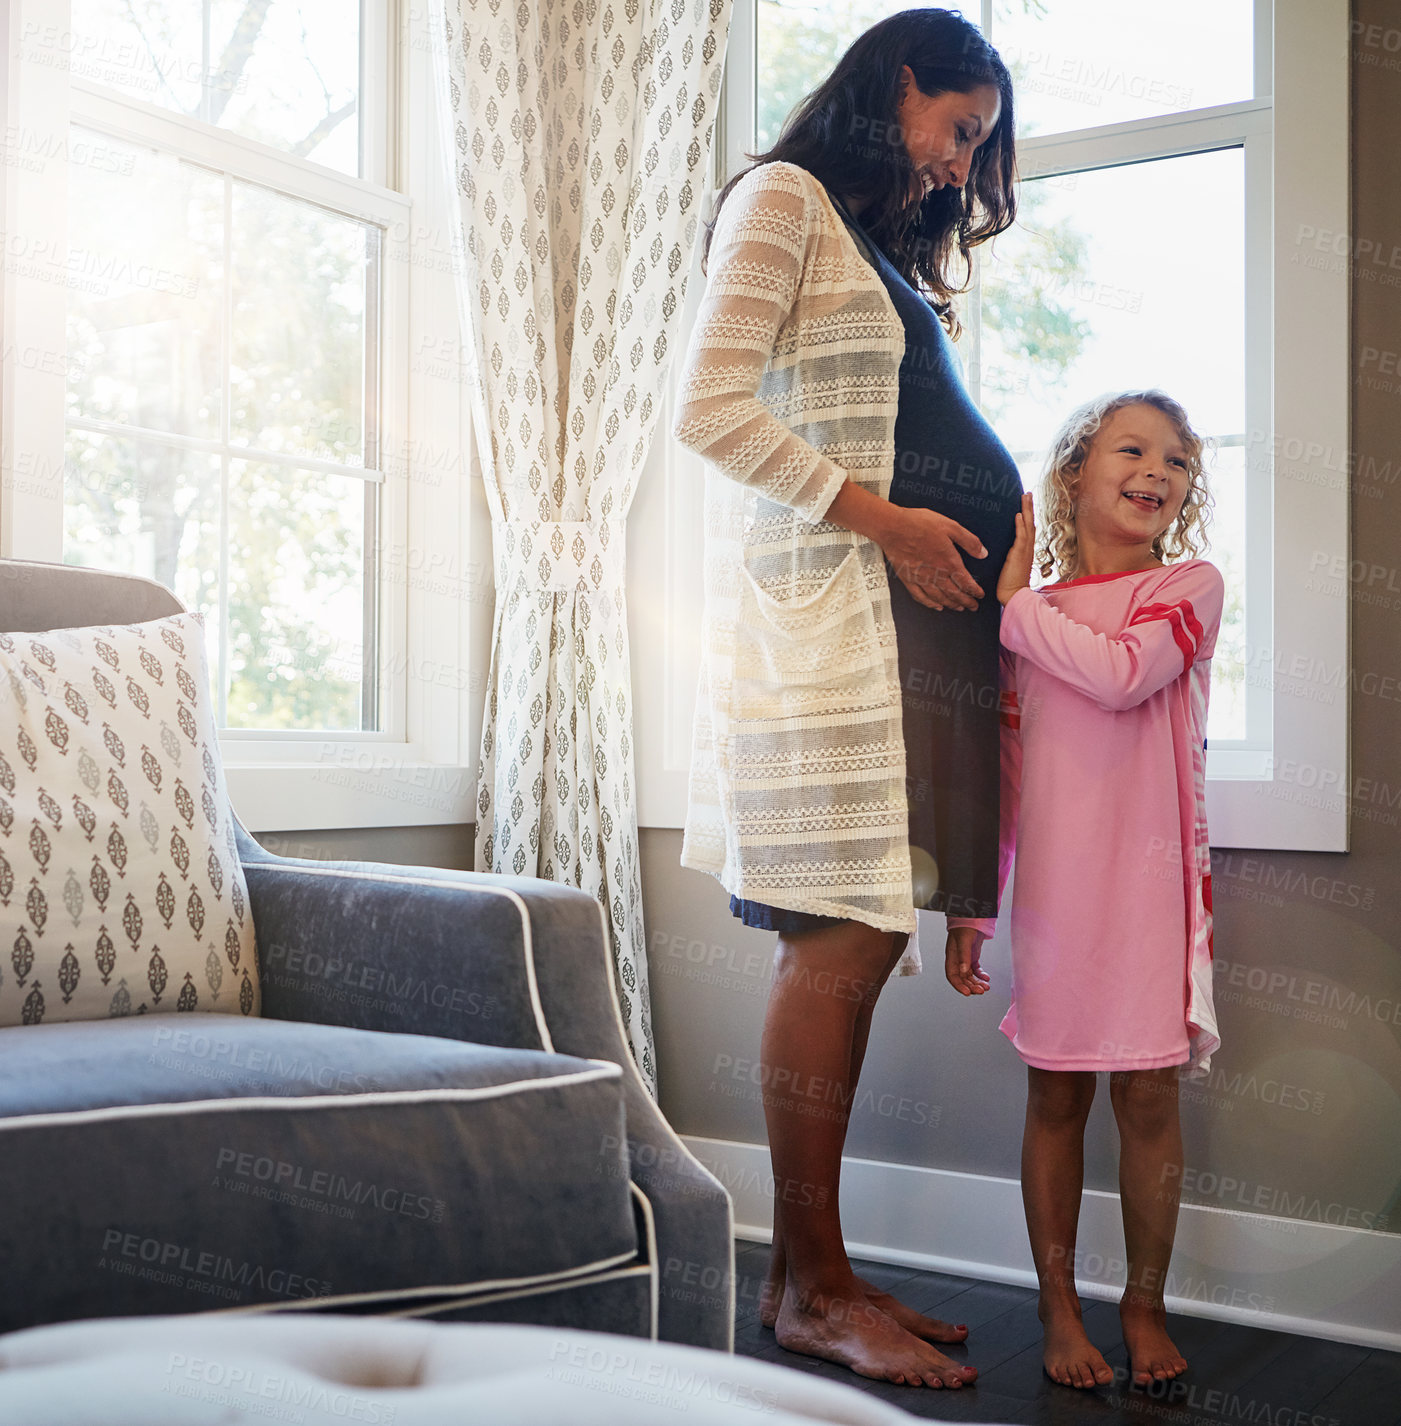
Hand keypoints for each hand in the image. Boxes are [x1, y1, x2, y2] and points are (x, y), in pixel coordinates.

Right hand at [881, 507, 986, 611]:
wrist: (893, 527)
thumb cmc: (919, 524)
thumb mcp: (950, 526)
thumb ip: (969, 541)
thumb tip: (982, 553)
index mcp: (948, 561)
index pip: (966, 582)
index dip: (975, 591)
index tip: (980, 595)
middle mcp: (936, 573)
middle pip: (954, 593)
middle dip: (966, 602)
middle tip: (973, 607)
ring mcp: (921, 578)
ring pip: (939, 597)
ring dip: (951, 604)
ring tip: (958, 608)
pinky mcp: (908, 579)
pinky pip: (920, 596)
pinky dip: (930, 604)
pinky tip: (936, 606)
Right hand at [944, 926, 990, 995]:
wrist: (971, 917)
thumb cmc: (964, 926)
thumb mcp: (964, 941)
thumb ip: (964, 956)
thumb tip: (964, 971)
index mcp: (951, 957)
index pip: (952, 975)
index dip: (958, 985)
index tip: (967, 992)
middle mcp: (957, 960)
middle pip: (962, 978)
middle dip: (971, 986)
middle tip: (981, 991)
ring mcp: (965, 959)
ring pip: (969, 976)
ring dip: (977, 983)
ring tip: (985, 987)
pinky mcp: (972, 957)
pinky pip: (976, 970)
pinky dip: (981, 975)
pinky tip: (986, 978)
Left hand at [998, 491, 1034, 605]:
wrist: (1013, 595)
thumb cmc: (1008, 584)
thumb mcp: (1007, 565)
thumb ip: (1006, 555)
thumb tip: (996, 547)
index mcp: (1024, 550)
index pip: (1027, 528)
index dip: (1026, 515)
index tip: (1025, 503)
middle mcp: (1027, 548)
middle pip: (1030, 523)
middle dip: (1029, 507)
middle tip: (1028, 493)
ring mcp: (1025, 551)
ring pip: (1028, 526)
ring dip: (1027, 510)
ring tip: (1025, 496)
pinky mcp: (1019, 555)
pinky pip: (1021, 537)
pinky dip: (1020, 525)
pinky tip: (1018, 515)